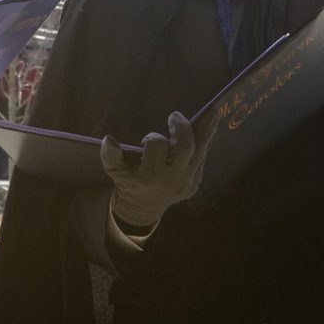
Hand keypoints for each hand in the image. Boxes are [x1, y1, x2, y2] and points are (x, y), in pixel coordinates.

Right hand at [102, 111, 214, 228]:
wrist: (142, 210)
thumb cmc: (128, 185)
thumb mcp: (115, 172)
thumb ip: (110, 156)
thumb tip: (108, 139)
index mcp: (151, 176)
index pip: (157, 145)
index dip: (152, 138)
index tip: (146, 140)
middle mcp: (173, 179)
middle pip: (187, 147)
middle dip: (183, 127)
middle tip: (175, 116)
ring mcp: (187, 183)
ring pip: (201, 152)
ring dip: (207, 131)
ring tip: (214, 113)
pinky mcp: (194, 184)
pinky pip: (202, 160)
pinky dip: (205, 143)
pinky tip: (209, 129)